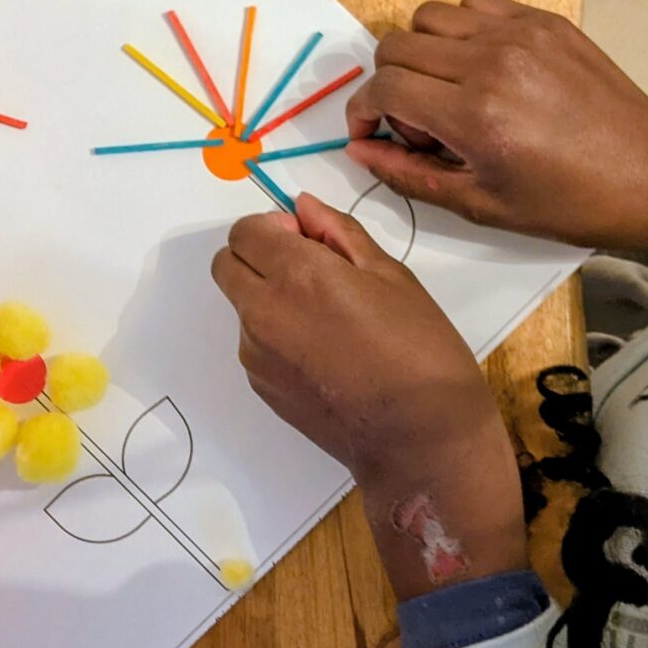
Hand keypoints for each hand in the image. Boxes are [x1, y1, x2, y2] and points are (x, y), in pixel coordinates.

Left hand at [211, 193, 524, 598]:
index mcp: (297, 275)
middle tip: (309, 272)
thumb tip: (302, 208)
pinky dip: (276, 336)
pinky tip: (324, 354)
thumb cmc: (420, 351)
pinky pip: (255, 343)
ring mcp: (256, 354)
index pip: (246, 230)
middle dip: (258, 256)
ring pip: (240, 305)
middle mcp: (264, 311)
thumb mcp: (391, 276)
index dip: (274, 228)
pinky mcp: (261, 386)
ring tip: (328, 321)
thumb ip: (339, 233)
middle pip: (227, 263)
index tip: (307, 240)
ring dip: (267, 297)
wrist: (418, 439)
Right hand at [346, 0, 647, 257]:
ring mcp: (520, 33)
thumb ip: (410, 173)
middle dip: (390, 84)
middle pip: (397, 45)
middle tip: (419, 122)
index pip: (384, 87)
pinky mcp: (543, 20)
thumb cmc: (569, 200)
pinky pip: (475, 5)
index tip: (371, 132)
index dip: (362, 111)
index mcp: (475, 115)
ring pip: (430, 17)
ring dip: (423, 52)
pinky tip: (482, 68)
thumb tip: (361, 149)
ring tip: (450, 91)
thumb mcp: (481, 203)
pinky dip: (463, 31)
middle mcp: (491, 62)